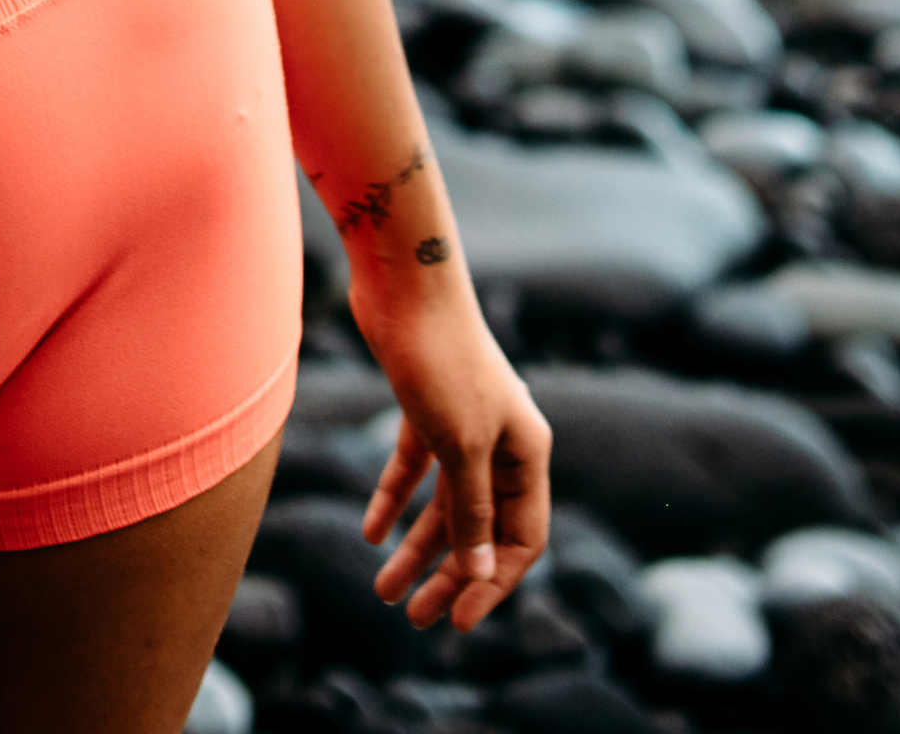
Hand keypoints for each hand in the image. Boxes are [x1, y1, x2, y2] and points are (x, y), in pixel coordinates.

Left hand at [352, 285, 550, 633]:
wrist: (404, 280)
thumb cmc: (441, 358)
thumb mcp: (460, 446)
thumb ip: (471, 512)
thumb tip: (478, 575)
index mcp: (528, 452)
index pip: (522, 538)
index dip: (492, 583)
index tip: (457, 619)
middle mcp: (502, 442)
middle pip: (479, 527)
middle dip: (449, 574)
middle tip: (414, 616)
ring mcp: (462, 424)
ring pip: (443, 503)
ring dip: (416, 547)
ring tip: (384, 592)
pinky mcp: (424, 407)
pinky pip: (413, 468)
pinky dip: (393, 500)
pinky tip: (371, 533)